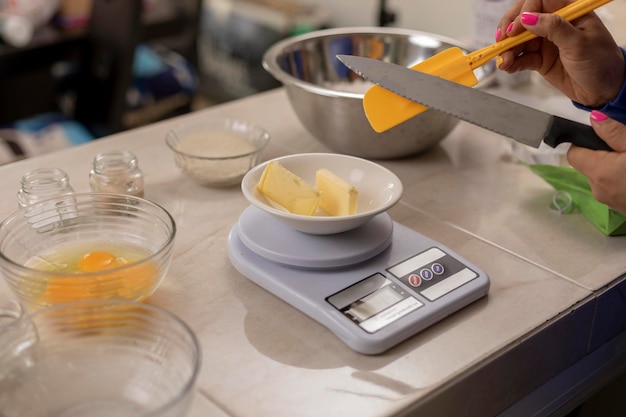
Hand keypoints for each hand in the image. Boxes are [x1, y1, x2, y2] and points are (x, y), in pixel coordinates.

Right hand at [496, 0, 624, 107]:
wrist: (605, 90)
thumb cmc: (601, 62)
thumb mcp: (579, 43)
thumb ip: (554, 28)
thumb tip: (528, 18)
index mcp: (569, 12)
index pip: (539, 1)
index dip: (523, 12)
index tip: (515, 29)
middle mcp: (555, 24)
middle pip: (524, 18)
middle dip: (509, 29)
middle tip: (502, 41)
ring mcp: (546, 42)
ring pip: (519, 40)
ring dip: (508, 50)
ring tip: (505, 61)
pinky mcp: (541, 59)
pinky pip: (522, 57)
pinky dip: (512, 62)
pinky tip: (508, 67)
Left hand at [567, 111, 625, 213]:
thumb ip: (614, 132)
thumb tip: (594, 118)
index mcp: (599, 173)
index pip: (573, 153)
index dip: (583, 140)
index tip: (603, 134)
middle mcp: (598, 190)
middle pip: (589, 165)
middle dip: (604, 152)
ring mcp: (611, 202)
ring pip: (604, 177)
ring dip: (616, 166)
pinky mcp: (623, 209)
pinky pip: (616, 187)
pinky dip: (624, 179)